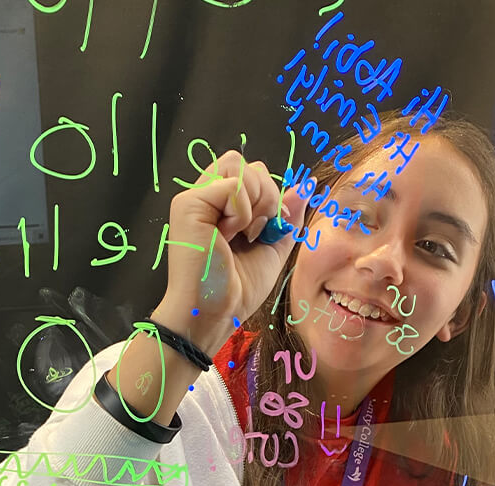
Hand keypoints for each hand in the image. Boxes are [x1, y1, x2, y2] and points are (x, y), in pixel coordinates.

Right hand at [158, 151, 307, 353]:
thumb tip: (306, 184)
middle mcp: (206, 198)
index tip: (262, 232)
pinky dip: (241, 213)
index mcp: (222, 206)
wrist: (218, 312)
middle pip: (246, 163)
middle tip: (253, 232)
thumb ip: (287, 215)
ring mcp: (194, 199)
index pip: (253, 173)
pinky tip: (227, 236)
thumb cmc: (238, 288)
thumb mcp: (273, 247)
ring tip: (241, 234)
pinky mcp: (188, 204)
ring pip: (238, 165)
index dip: (269, 196)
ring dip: (254, 202)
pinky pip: (231, 186)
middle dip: (265, 195)